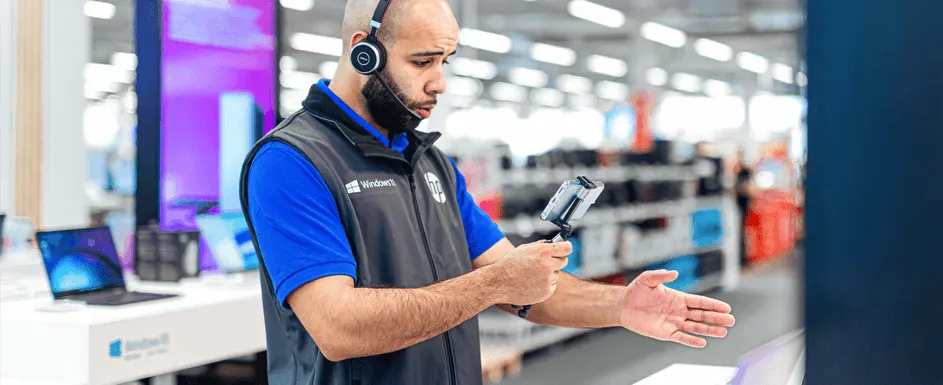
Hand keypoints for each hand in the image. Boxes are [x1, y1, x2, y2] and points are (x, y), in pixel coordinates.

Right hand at [488, 241, 570, 305]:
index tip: (563, 249)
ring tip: (532, 275)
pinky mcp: (546, 292)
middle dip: (556, 261)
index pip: (567, 248)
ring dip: (549, 274)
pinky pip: (552, 286)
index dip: (565, 248)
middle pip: (564, 261)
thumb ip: (541, 246)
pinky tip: (532, 283)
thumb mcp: (524, 248)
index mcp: (543, 251)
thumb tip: (555, 243)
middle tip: (544, 263)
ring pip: (556, 274)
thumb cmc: (509, 264)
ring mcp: (548, 280)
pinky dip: (545, 285)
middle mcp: (548, 265)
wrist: (498, 283)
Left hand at [620, 270, 734, 347]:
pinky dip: (691, 340)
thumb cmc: (636, 291)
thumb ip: (661, 275)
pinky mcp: (666, 333)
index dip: (713, 305)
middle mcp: (679, 311)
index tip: (726, 308)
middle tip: (731, 321)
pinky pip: (681, 337)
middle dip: (716, 318)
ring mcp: (674, 322)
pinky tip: (702, 342)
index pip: (700, 302)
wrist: (623, 306)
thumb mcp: (648, 279)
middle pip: (702, 315)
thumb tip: (675, 273)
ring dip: (709, 330)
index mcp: (679, 298)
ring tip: (723, 332)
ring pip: (695, 327)